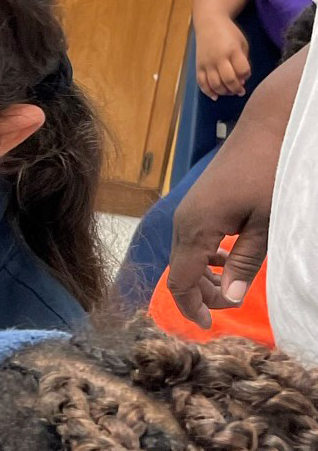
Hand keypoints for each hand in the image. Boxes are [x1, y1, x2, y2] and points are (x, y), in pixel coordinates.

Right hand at [167, 175, 270, 329]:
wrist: (268, 125)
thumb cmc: (270, 171)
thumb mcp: (266, 223)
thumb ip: (245, 263)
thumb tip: (229, 301)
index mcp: (195, 230)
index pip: (180, 283)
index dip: (192, 308)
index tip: (211, 325)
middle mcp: (183, 223)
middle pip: (180, 273)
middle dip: (201, 295)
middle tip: (231, 303)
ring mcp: (187, 212)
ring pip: (185, 258)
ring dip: (204, 277)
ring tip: (231, 284)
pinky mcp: (196, 204)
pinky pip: (191, 241)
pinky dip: (205, 258)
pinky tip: (227, 258)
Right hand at [195, 15, 250, 98]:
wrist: (209, 23)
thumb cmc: (229, 33)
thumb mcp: (241, 42)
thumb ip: (243, 60)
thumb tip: (241, 79)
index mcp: (233, 50)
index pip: (242, 69)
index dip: (246, 75)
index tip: (246, 76)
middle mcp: (219, 58)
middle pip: (228, 80)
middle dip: (236, 88)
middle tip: (240, 91)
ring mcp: (207, 63)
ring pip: (215, 84)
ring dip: (224, 92)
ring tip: (229, 92)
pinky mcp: (198, 66)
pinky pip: (202, 83)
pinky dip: (208, 92)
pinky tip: (215, 96)